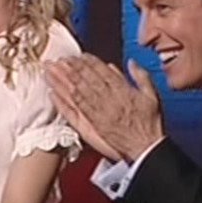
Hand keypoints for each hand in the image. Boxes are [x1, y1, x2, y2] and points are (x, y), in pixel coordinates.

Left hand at [45, 54, 163, 161]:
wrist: (145, 147)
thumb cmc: (149, 124)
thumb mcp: (152, 95)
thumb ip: (141, 77)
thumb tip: (131, 63)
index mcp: (121, 89)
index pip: (100, 71)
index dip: (87, 61)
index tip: (78, 55)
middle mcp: (107, 98)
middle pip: (84, 78)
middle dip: (70, 68)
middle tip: (58, 59)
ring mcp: (97, 111)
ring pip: (75, 91)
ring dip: (61, 80)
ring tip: (50, 71)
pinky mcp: (90, 125)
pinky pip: (73, 111)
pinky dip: (62, 102)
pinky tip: (52, 93)